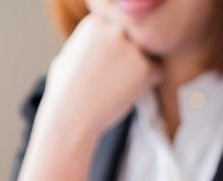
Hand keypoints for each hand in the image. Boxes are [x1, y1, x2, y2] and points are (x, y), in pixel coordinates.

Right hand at [39, 13, 160, 140]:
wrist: (70, 117)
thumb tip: (99, 44)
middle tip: (114, 78)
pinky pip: (157, 73)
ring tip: (117, 87)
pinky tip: (124, 94)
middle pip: (136, 38)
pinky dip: (146, 85)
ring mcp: (131, 47)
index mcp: (97, 21)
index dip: (115, 49)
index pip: (120, 28)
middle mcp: (115, 28)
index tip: (104, 66)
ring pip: (149, 55)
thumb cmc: (65, 92)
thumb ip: (90, 44)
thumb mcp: (70, 56)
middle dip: (129, 55)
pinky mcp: (145, 68)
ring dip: (139, 69)